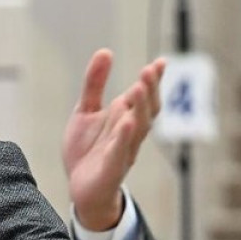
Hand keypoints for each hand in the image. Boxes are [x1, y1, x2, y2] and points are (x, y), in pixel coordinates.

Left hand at [61, 49, 164, 230]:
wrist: (79, 188)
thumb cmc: (87, 149)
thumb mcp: (86, 110)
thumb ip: (95, 83)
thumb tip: (106, 51)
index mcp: (125, 117)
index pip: (144, 96)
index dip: (153, 80)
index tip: (161, 62)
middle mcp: (129, 133)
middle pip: (146, 110)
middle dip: (149, 90)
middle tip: (149, 70)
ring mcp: (122, 150)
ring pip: (138, 129)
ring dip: (141, 109)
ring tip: (140, 87)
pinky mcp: (112, 168)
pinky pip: (120, 151)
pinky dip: (124, 137)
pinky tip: (126, 122)